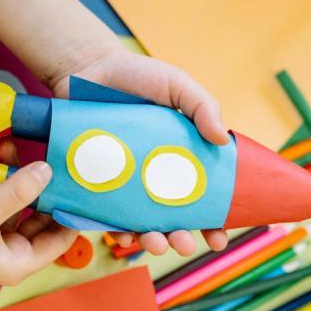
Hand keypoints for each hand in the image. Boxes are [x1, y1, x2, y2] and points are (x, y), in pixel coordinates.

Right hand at [0, 160, 76, 284]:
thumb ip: (19, 190)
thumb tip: (48, 171)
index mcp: (18, 262)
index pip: (60, 240)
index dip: (73, 214)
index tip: (84, 184)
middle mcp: (8, 252)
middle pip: (41, 219)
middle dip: (44, 190)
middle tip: (54, 159)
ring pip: (18, 205)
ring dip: (19, 180)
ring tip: (16, 150)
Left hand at [47, 42, 229, 256]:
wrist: (87, 67)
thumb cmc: (136, 76)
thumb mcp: (177, 85)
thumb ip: (202, 107)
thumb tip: (223, 139)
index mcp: (181, 157)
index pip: (203, 197)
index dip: (213, 221)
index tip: (218, 238)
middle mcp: (154, 175)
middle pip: (172, 217)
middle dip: (181, 237)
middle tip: (184, 244)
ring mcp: (125, 179)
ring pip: (140, 221)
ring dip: (150, 239)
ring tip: (155, 243)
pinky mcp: (97, 179)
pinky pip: (105, 212)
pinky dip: (114, 227)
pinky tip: (121, 233)